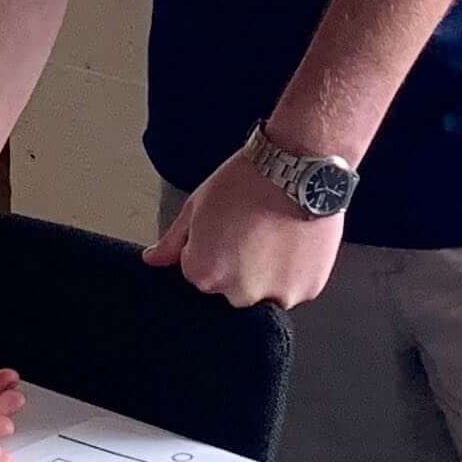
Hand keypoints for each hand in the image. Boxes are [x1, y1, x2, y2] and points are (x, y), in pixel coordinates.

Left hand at [145, 164, 345, 309]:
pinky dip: (295, 272)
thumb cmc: (249, 181)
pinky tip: (294, 241)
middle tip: (252, 232)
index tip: (225, 230)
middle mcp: (238, 293)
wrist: (298, 166)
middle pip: (232, 289)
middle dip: (239, 267)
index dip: (210, 249)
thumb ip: (173, 241)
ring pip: (265, 292)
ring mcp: (276, 295)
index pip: (198, 274)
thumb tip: (153, 259)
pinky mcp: (307, 289)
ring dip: (268, 273)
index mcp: (205, 274)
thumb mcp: (197, 205)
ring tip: (276, 235)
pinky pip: (295, 288)